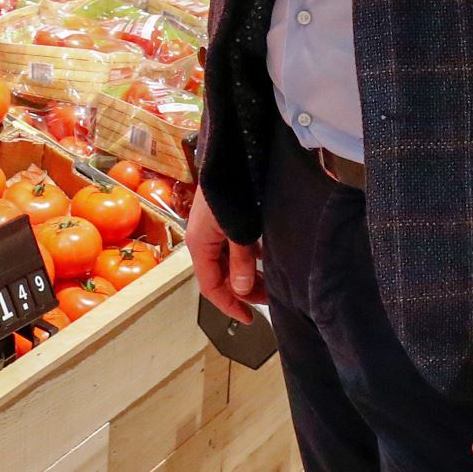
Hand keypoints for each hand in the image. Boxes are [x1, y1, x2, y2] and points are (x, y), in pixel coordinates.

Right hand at [187, 189, 261, 324]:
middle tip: (269, 298)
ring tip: (272, 280)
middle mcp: (204, 239)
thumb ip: (241, 261)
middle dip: (243, 290)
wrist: (229, 152)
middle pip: (221, 275)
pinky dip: (250, 255)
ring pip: (230, 260)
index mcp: (200, 245)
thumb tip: (242, 290)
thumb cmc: (229, 190)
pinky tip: (268, 255)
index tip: (250, 319)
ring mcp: (214, 227)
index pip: (211, 287)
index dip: (229, 305)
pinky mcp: (225, 216)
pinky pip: (235, 244)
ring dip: (248, 273)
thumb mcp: (238, 229)